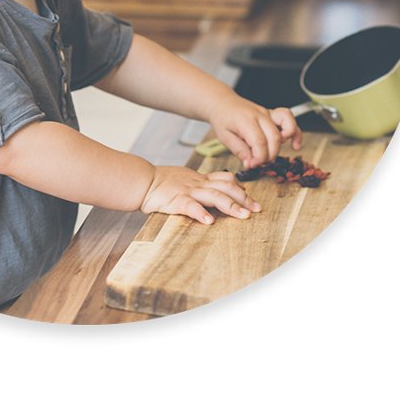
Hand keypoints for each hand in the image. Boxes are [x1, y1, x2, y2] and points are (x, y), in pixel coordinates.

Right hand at [140, 166, 260, 224]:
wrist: (142, 180)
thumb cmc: (161, 182)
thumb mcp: (184, 178)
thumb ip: (199, 184)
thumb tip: (213, 192)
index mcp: (199, 179)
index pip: (225, 179)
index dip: (240, 187)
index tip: (250, 196)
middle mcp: (198, 184)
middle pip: (226, 187)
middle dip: (244, 198)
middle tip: (257, 208)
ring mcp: (188, 191)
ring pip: (214, 196)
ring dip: (231, 206)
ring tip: (243, 216)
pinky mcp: (176, 200)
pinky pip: (191, 206)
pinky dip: (201, 213)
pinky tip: (209, 221)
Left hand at [208, 93, 302, 168]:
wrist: (223, 102)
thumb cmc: (223, 118)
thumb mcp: (225, 137)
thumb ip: (239, 151)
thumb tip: (251, 164)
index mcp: (246, 120)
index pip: (260, 142)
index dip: (259, 158)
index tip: (252, 165)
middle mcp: (260, 115)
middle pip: (274, 138)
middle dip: (269, 156)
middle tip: (257, 163)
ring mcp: (268, 113)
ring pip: (287, 127)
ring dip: (282, 146)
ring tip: (272, 155)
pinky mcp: (273, 115)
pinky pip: (289, 120)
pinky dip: (295, 133)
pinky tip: (295, 145)